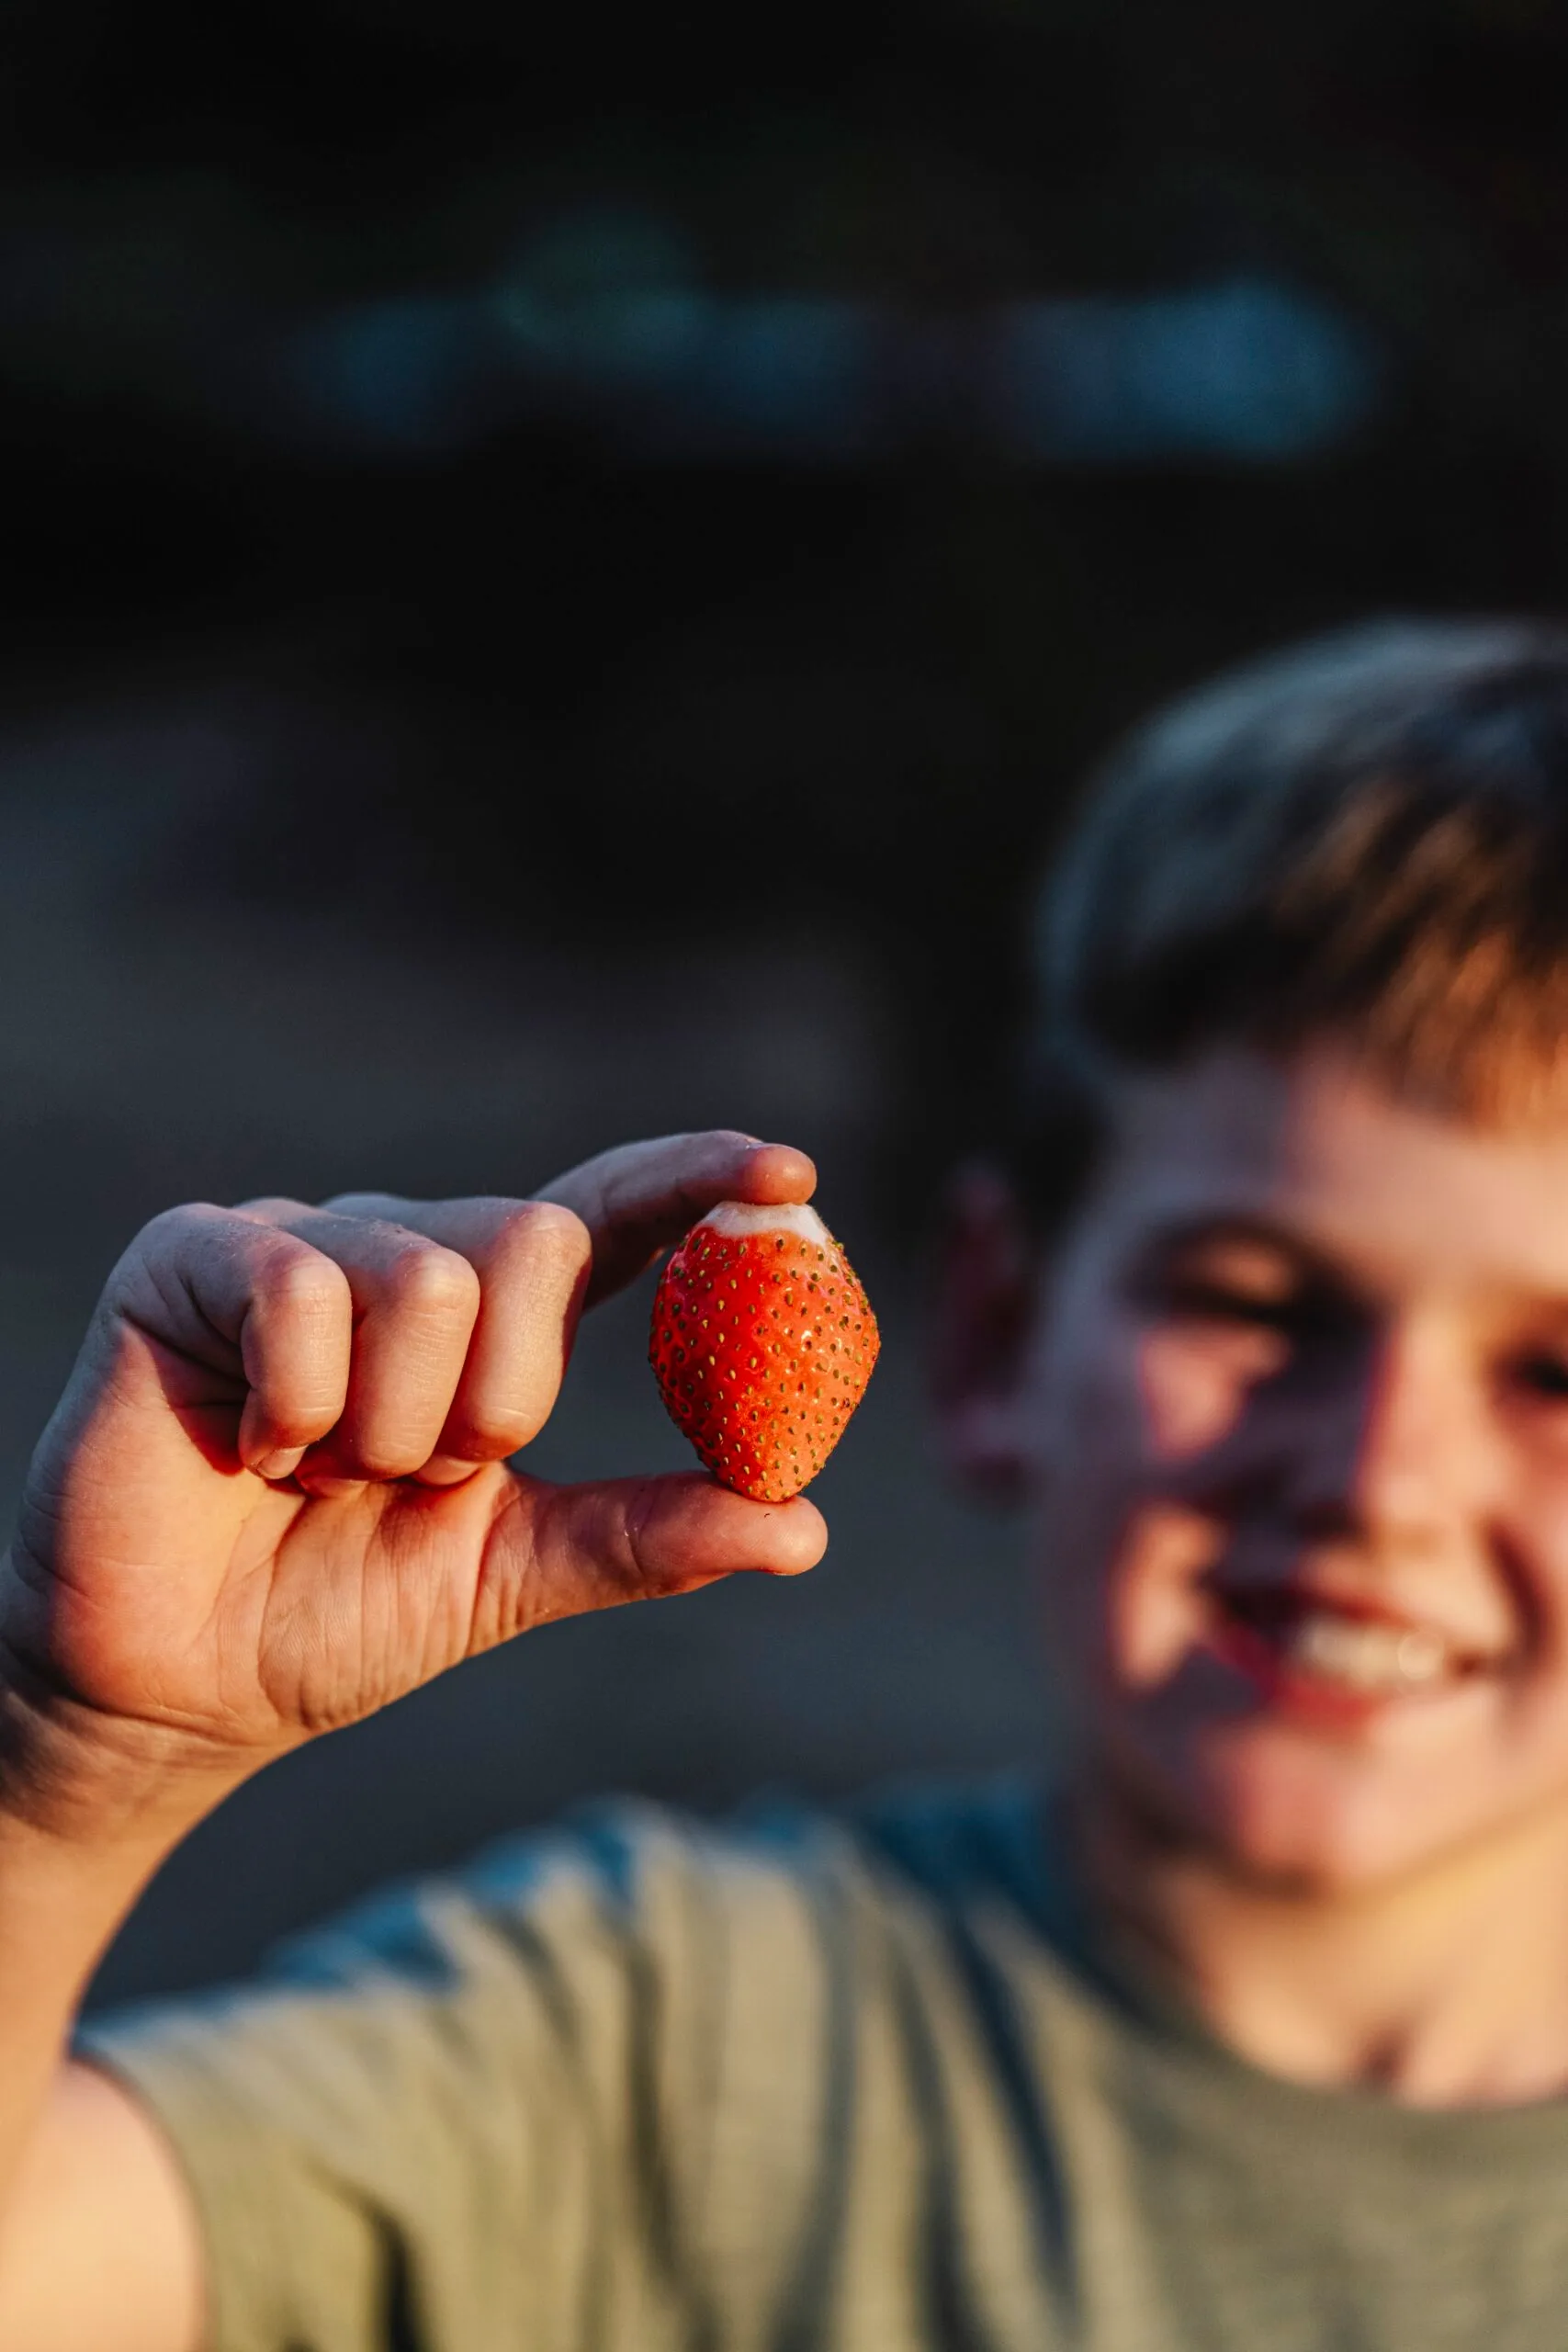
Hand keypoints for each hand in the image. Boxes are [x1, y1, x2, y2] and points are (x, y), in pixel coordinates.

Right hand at [0, 1133, 824, 1833]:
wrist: (174, 1688)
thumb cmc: (337, 1613)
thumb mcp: (512, 1573)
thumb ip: (646, 1536)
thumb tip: (803, 1527)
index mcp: (493, 1315)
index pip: (610, 1215)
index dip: (696, 1180)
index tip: (792, 1174)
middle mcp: (407, 1249)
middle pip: (533, 1241)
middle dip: (501, 1400)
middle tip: (421, 1478)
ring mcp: (301, 1241)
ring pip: (427, 1276)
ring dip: (389, 1426)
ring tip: (321, 1475)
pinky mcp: (193, 1255)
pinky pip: (301, 1289)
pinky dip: (296, 1406)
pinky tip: (252, 1453)